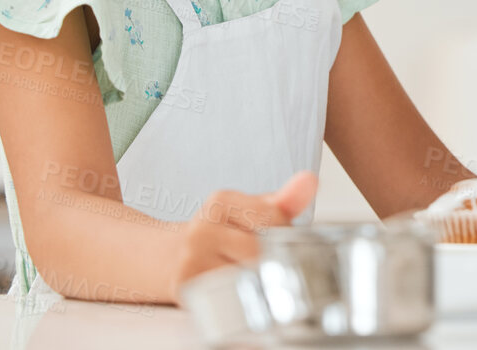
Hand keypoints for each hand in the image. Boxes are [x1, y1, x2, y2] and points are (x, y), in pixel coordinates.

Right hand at [170, 170, 317, 297]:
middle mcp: (201, 228)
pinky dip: (240, 295)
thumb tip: (310, 181)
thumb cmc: (218, 234)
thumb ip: (283, 201)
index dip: (283, 233)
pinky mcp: (186, 288)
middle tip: (259, 259)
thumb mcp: (249, 210)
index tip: (273, 238)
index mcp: (221, 201)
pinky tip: (231, 286)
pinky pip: (232, 295)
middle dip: (270, 258)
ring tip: (245, 272)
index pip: (274, 219)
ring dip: (257, 279)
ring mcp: (190, 259)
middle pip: (263, 249)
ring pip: (250, 274)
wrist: (167, 259)